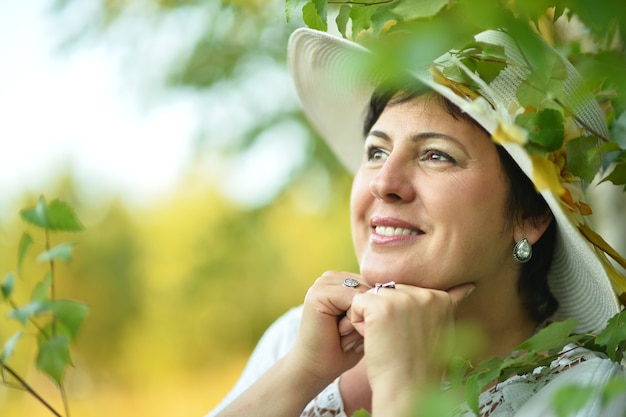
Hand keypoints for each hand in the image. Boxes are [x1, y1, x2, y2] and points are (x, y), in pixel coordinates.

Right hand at [285, 271, 370, 386]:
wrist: (318, 368)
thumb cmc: (344, 349)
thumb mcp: (365, 321)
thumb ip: (374, 302)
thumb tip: (392, 291)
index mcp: (342, 280)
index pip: (374, 285)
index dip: (373, 310)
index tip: (355, 329)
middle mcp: (331, 277)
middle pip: (369, 288)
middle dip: (365, 314)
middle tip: (346, 333)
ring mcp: (322, 283)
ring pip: (362, 294)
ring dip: (358, 319)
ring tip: (343, 333)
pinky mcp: (318, 293)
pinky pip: (352, 300)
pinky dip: (351, 321)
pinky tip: (338, 332)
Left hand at [348, 283, 474, 415]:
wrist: (408, 390)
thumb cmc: (421, 365)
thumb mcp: (444, 330)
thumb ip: (448, 306)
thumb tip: (469, 285)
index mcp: (441, 298)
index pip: (407, 292)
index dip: (401, 315)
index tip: (410, 337)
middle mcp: (425, 294)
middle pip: (389, 291)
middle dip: (386, 313)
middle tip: (397, 339)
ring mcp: (404, 299)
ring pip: (372, 296)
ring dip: (371, 318)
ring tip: (386, 340)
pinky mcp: (381, 307)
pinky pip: (357, 303)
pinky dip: (358, 322)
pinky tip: (373, 338)